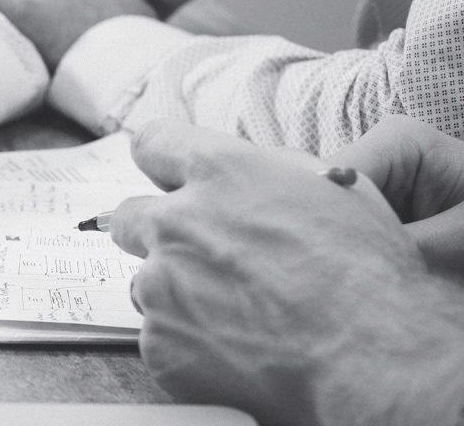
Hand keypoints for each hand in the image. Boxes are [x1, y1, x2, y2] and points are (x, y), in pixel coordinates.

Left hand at [111, 119, 463, 425]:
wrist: (368, 356)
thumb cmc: (364, 273)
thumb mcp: (329, 188)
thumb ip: (264, 173)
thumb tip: (238, 175)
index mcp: (220, 173)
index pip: (154, 144)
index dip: (163, 162)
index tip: (172, 179)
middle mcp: (177, 223)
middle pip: (131, 217)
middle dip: (159, 233)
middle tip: (204, 258)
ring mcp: (161, 285)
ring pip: (148, 283)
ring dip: (179, 294)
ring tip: (241, 315)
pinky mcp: (159, 343)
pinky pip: (161, 338)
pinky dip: (190, 345)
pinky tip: (238, 350)